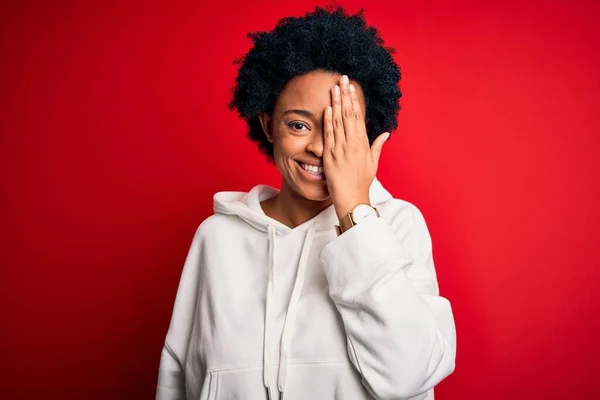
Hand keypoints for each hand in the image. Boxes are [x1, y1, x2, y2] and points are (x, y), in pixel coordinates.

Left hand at [323, 75, 389, 220]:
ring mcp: (341, 149)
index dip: (355, 100)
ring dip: (336, 103)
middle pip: (349, 115)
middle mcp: (353, 144)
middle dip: (346, 95)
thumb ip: (377, 146)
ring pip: (338, 122)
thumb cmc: (362, 182)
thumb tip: (385, 133)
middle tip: (343, 79)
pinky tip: (328, 108)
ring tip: (334, 88)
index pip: (358, 117)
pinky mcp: (330, 156)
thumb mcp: (373, 163)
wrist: (352, 199)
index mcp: (363, 144)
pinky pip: (329, 135)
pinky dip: (328, 121)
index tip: (352, 87)